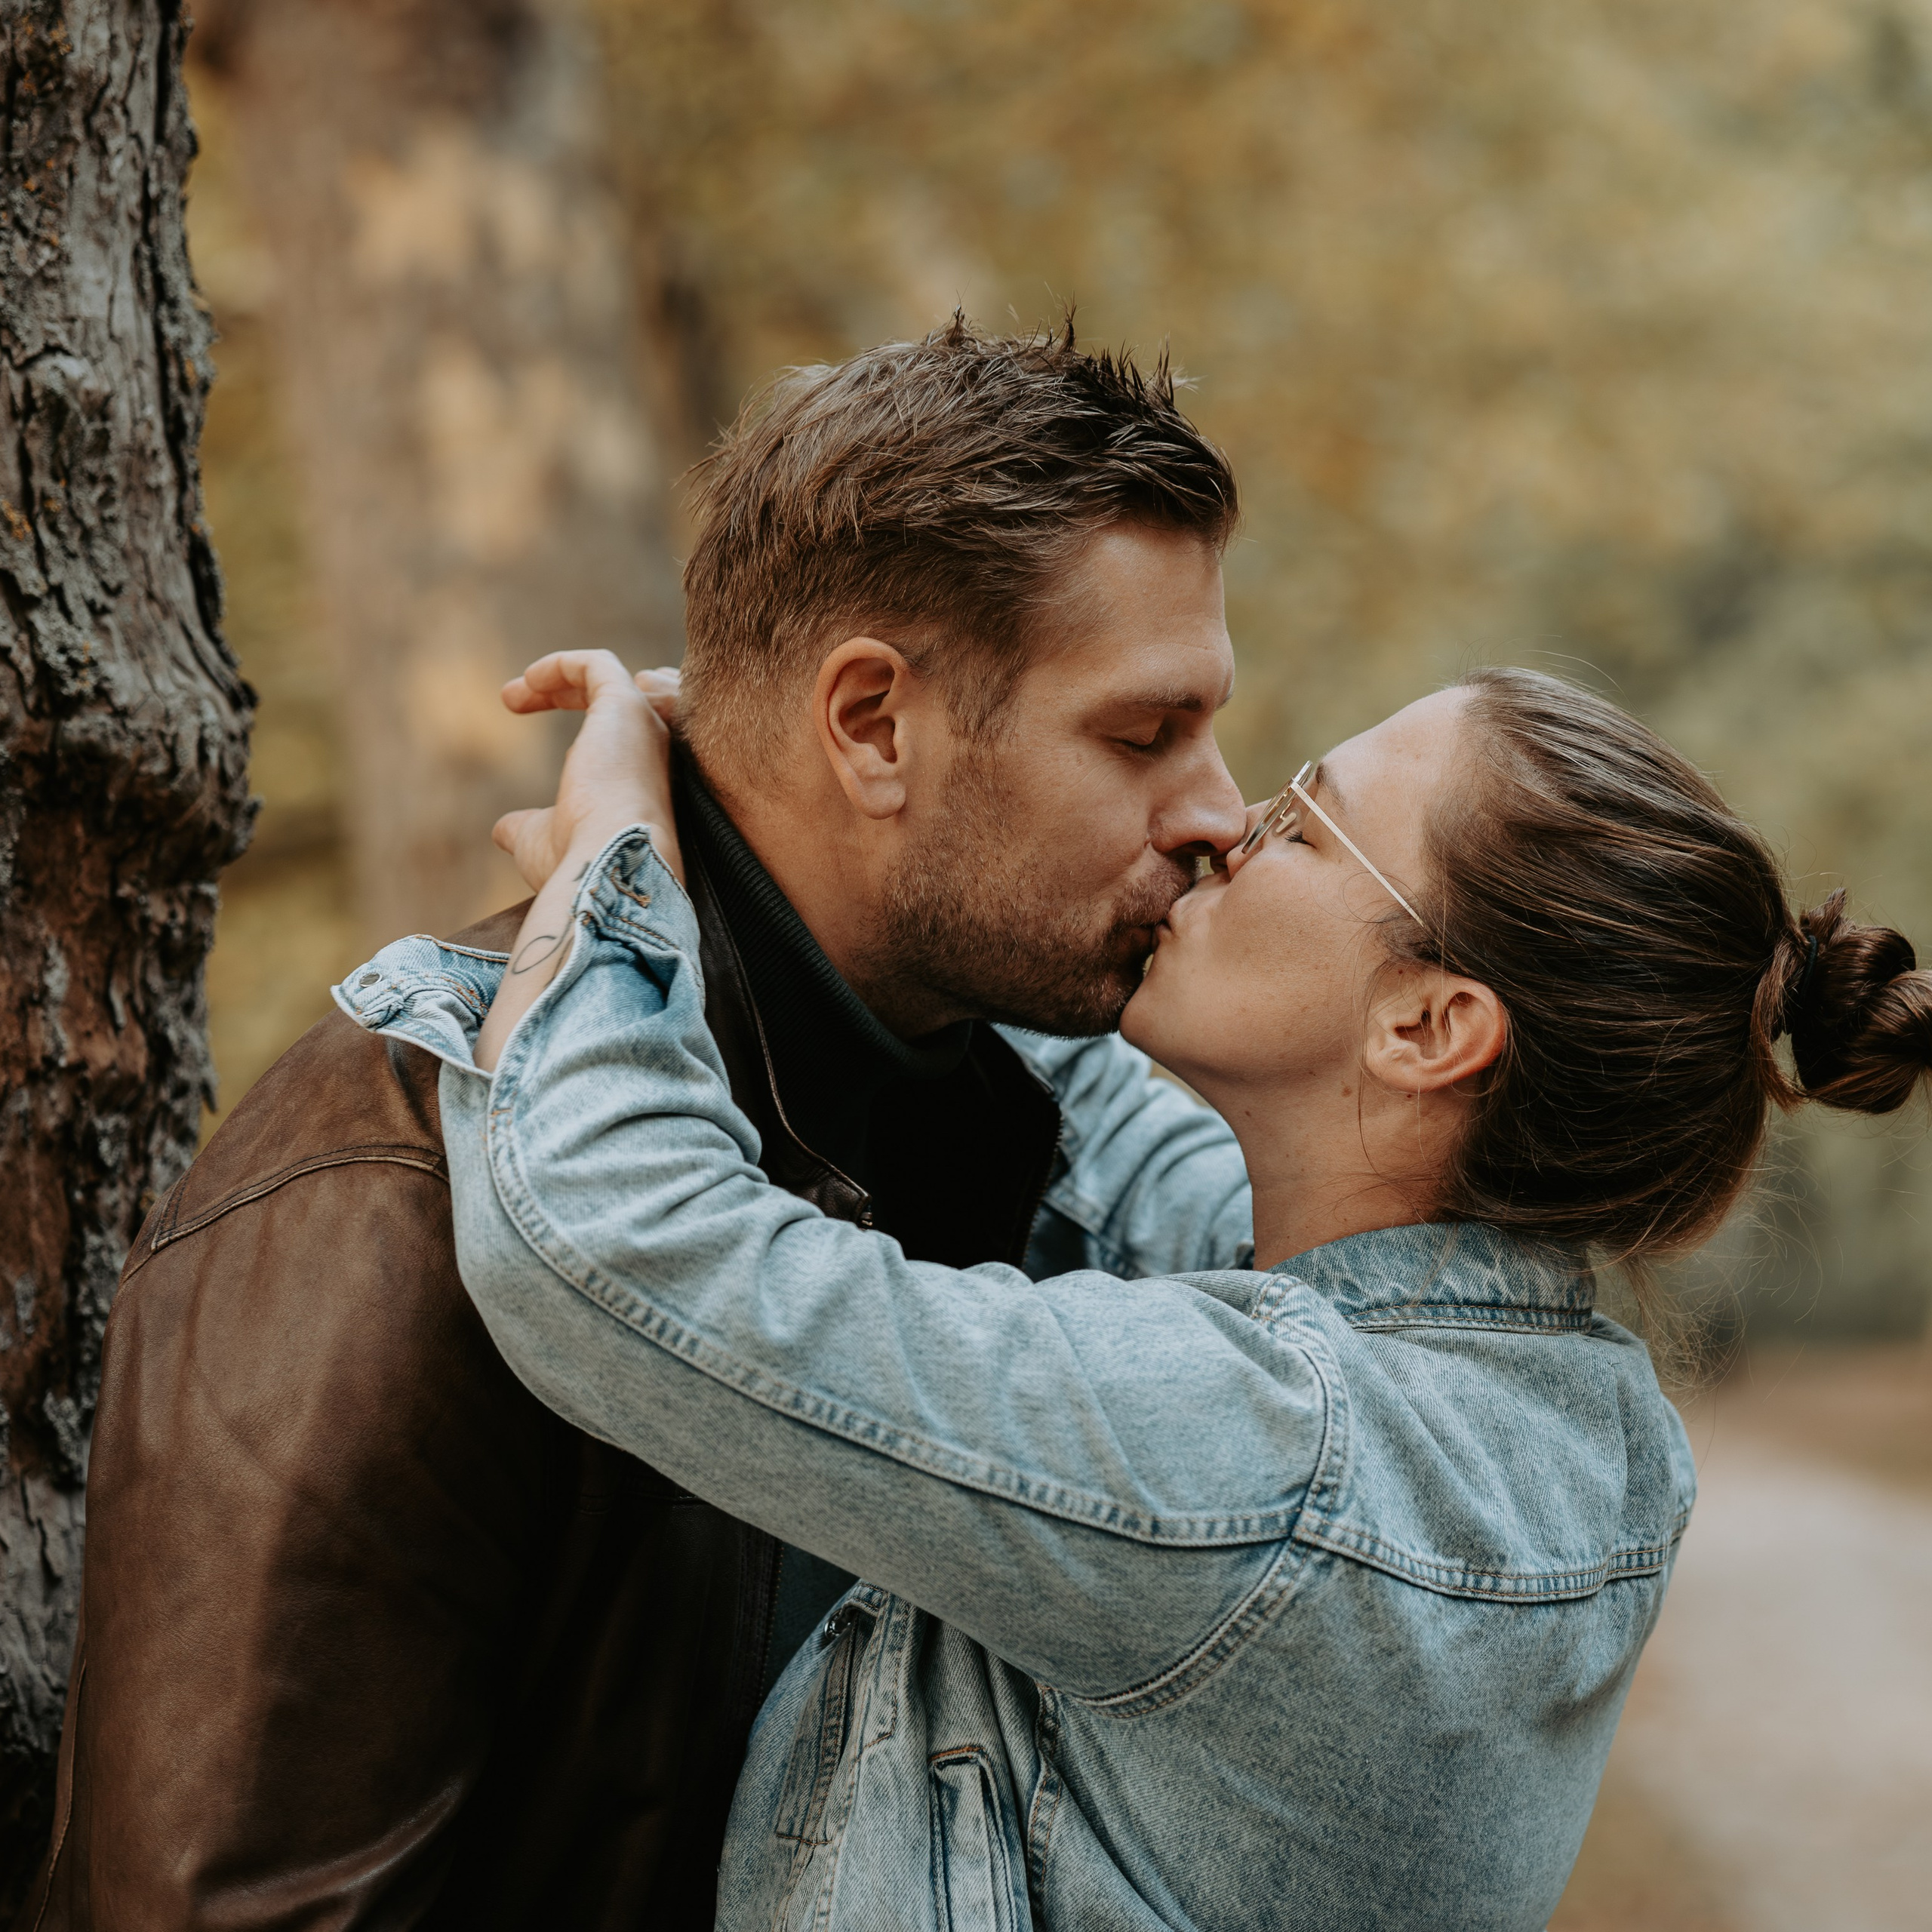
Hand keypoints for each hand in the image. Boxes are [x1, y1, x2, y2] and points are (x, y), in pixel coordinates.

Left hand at [491, 652, 683, 890]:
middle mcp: (648, 749)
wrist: (609, 860)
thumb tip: (503, 830)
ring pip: (608, 678)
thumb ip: (528, 828)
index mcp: (637, 779)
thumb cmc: (580, 858)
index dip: (570, 716)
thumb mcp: (542, 842)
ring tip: (512, 692)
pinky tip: (527, 682)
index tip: (521, 716)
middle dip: (561, 691)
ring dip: (558, 675)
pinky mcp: (626, 703)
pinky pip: (597, 665)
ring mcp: (641, 725)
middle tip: (511, 698)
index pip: (613, 734)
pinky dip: (562, 664)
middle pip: (611, 701)